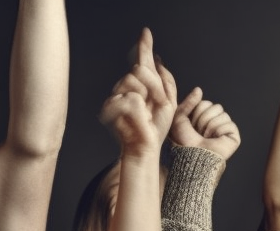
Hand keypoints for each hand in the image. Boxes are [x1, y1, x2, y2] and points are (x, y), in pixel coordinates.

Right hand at [100, 29, 177, 159]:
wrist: (146, 147)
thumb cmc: (156, 129)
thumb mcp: (169, 103)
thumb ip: (166, 82)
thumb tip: (159, 62)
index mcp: (141, 86)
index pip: (142, 62)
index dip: (144, 46)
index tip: (146, 32)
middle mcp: (127, 87)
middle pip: (140, 69)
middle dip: (155, 85)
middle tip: (157, 104)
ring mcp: (117, 96)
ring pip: (134, 79)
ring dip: (147, 96)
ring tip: (146, 114)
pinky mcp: (110, 107)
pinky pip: (130, 98)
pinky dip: (138, 110)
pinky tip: (138, 119)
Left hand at [169, 88, 240, 161]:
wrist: (189, 156)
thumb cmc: (183, 141)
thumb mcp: (179, 118)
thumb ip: (188, 102)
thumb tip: (199, 89)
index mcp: (204, 118)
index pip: (205, 103)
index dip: (196, 112)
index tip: (191, 125)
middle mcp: (215, 122)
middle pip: (215, 106)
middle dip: (203, 119)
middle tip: (198, 132)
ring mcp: (225, 129)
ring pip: (222, 114)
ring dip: (209, 126)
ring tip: (205, 137)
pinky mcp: (233, 137)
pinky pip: (229, 123)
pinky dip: (219, 131)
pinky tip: (215, 140)